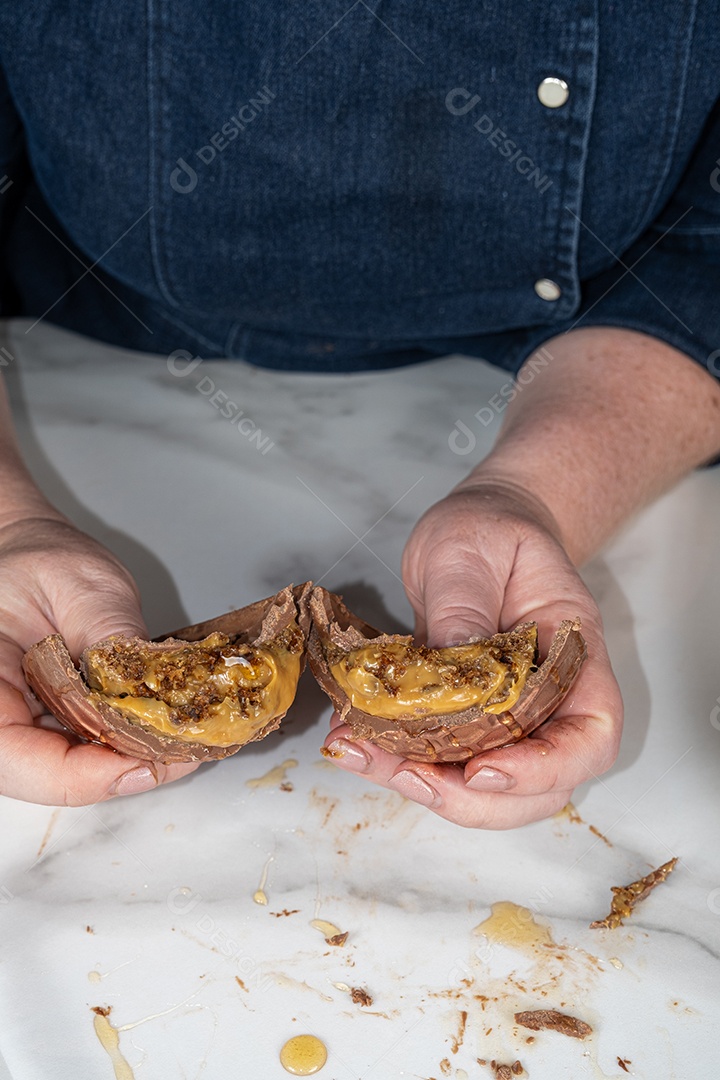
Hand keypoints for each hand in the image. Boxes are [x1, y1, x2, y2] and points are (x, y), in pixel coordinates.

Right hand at [0, 515, 198, 804]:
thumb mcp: (81, 584)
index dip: (85, 775)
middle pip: (42, 777)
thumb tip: (151, 685)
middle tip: (181, 752)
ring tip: (177, 740)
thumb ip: (110, 633)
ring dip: (122, 763)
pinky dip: (118, 747)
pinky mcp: (39, 725)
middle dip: (115, 772)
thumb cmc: (36, 560)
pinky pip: (75, 753)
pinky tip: (156, 728)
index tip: (149, 761)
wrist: (23, 550)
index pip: (17, 759)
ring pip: (63, 774)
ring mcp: (13, 724)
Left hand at [322, 482, 622, 827]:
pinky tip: (354, 742)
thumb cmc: (490, 528)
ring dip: (429, 787)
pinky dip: (400, 762)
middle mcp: (552, 697)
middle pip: (541, 785)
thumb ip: (463, 601)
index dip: (544, 768)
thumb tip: (449, 664)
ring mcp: (511, 714)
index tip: (482, 770)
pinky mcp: (467, 719)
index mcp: (574, 654)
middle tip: (405, 775)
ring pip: (490, 786)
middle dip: (471, 797)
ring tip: (363, 757)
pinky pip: (445, 758)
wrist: (482, 529)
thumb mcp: (470, 546)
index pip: (591, 734)